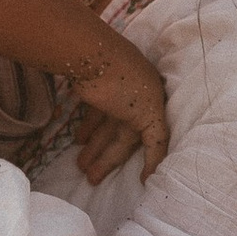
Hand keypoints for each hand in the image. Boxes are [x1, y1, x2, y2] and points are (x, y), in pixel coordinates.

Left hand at [70, 27, 169, 182]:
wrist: (93, 55)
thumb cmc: (126, 84)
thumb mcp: (148, 114)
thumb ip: (156, 141)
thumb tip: (153, 173)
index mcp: (153, 104)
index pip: (154, 139)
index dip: (150, 160)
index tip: (142, 180)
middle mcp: (136, 100)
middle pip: (123, 137)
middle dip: (107, 158)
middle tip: (91, 179)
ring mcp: (114, 95)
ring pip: (106, 128)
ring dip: (94, 147)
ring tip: (80, 166)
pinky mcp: (95, 90)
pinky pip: (94, 115)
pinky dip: (89, 128)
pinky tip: (79, 140)